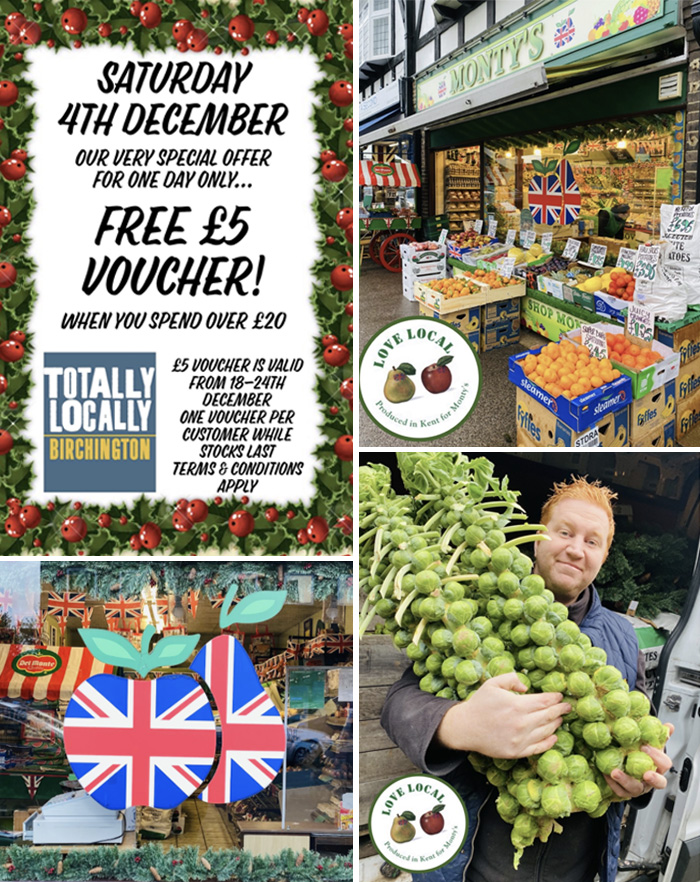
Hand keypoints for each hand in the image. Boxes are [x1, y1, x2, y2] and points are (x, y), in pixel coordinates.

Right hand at [435, 673, 570, 758]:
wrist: (465, 728)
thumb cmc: (479, 704)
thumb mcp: (493, 684)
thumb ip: (511, 679)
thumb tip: (526, 687)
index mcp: (517, 705)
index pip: (544, 701)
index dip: (555, 698)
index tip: (560, 696)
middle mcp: (521, 723)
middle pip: (549, 716)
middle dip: (560, 710)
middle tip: (568, 707)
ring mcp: (520, 739)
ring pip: (546, 731)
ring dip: (556, 724)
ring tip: (560, 718)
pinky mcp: (516, 752)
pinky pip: (538, 747)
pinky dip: (549, 742)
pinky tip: (554, 736)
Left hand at [605, 724, 674, 798]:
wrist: (628, 766)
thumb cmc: (641, 755)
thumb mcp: (649, 744)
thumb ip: (658, 736)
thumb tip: (669, 726)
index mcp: (659, 767)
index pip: (665, 764)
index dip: (657, 756)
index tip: (645, 747)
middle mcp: (651, 779)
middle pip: (659, 783)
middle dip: (653, 779)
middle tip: (645, 773)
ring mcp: (639, 788)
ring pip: (636, 789)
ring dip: (625, 781)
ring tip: (615, 772)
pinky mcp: (626, 792)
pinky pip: (620, 791)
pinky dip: (613, 784)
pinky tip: (605, 774)